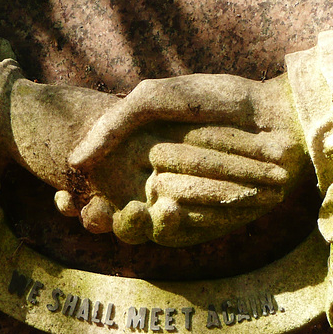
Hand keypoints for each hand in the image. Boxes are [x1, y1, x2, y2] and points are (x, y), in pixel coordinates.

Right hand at [55, 74, 309, 245]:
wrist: (271, 114)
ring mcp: (183, 209)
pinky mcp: (210, 223)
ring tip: (129, 211)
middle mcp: (155, 191)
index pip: (95, 191)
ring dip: (129, 228)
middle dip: (98, 219)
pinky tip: (164, 212)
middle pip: (115, 220)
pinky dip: (172, 225)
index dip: (72, 202)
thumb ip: (114, 125)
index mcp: (137, 163)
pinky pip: (185, 234)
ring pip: (145, 232)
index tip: (61, 197)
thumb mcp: (154, 100)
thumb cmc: (215, 100)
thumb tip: (75, 159)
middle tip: (91, 211)